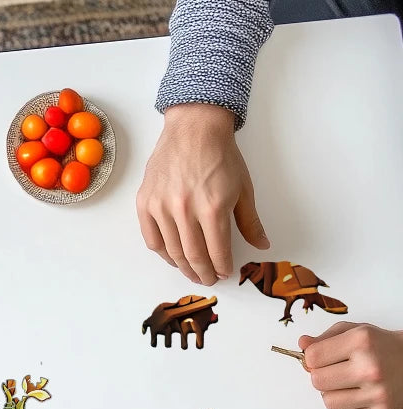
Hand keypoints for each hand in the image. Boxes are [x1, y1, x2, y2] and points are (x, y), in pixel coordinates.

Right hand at [137, 104, 268, 284]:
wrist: (194, 128)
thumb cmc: (220, 155)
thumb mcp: (243, 188)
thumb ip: (250, 221)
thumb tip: (262, 245)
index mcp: (213, 208)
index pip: (217, 252)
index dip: (222, 268)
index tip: (225, 273)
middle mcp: (185, 210)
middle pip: (193, 257)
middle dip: (203, 273)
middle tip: (208, 279)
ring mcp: (162, 207)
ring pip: (171, 252)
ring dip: (183, 267)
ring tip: (192, 272)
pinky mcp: (146, 202)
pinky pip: (152, 238)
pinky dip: (162, 253)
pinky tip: (172, 256)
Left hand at [300, 323, 402, 408]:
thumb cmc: (384, 347)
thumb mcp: (357, 332)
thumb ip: (327, 337)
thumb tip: (303, 344)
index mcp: (361, 342)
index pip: (313, 357)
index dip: (313, 358)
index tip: (323, 358)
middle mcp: (369, 367)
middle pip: (317, 381)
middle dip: (322, 376)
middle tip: (336, 371)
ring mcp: (377, 392)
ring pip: (328, 402)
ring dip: (333, 394)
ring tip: (348, 384)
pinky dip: (347, 407)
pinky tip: (359, 394)